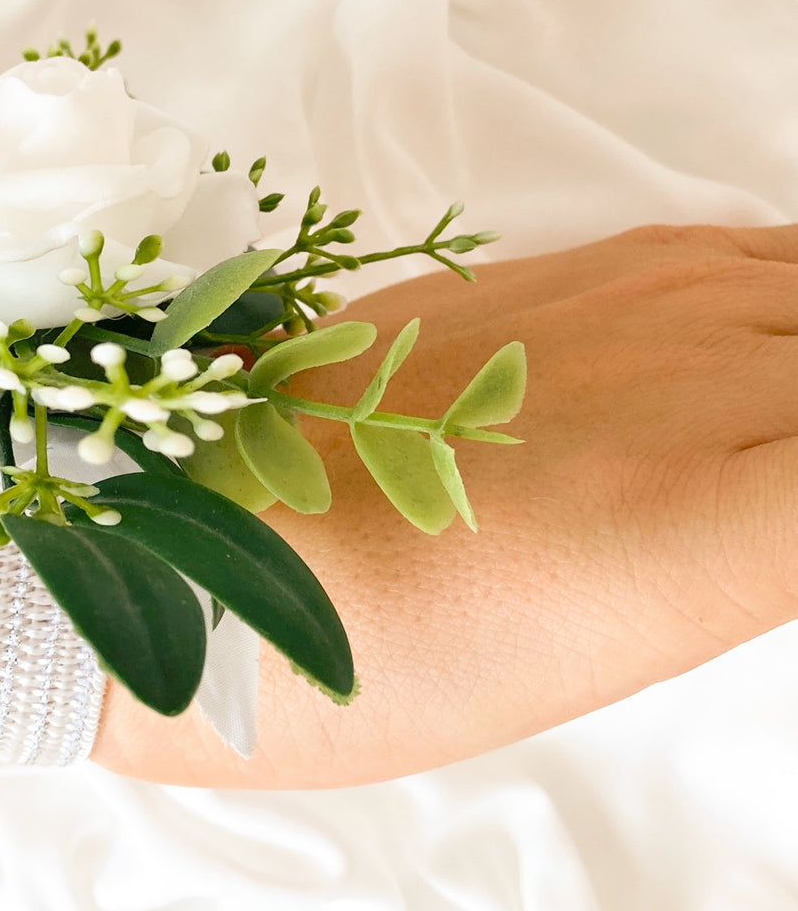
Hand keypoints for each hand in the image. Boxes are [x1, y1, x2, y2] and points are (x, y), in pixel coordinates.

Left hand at [91, 222, 797, 787]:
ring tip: (756, 438)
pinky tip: (767, 341)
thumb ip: (741, 549)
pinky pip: (737, 257)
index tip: (770, 539)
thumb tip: (766, 494)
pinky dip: (777, 302)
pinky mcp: (551, 269)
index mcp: (714, 521)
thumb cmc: (351, 649)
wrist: (173, 529)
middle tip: (759, 499)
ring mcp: (621, 299)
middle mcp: (693, 377)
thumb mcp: (583, 653)